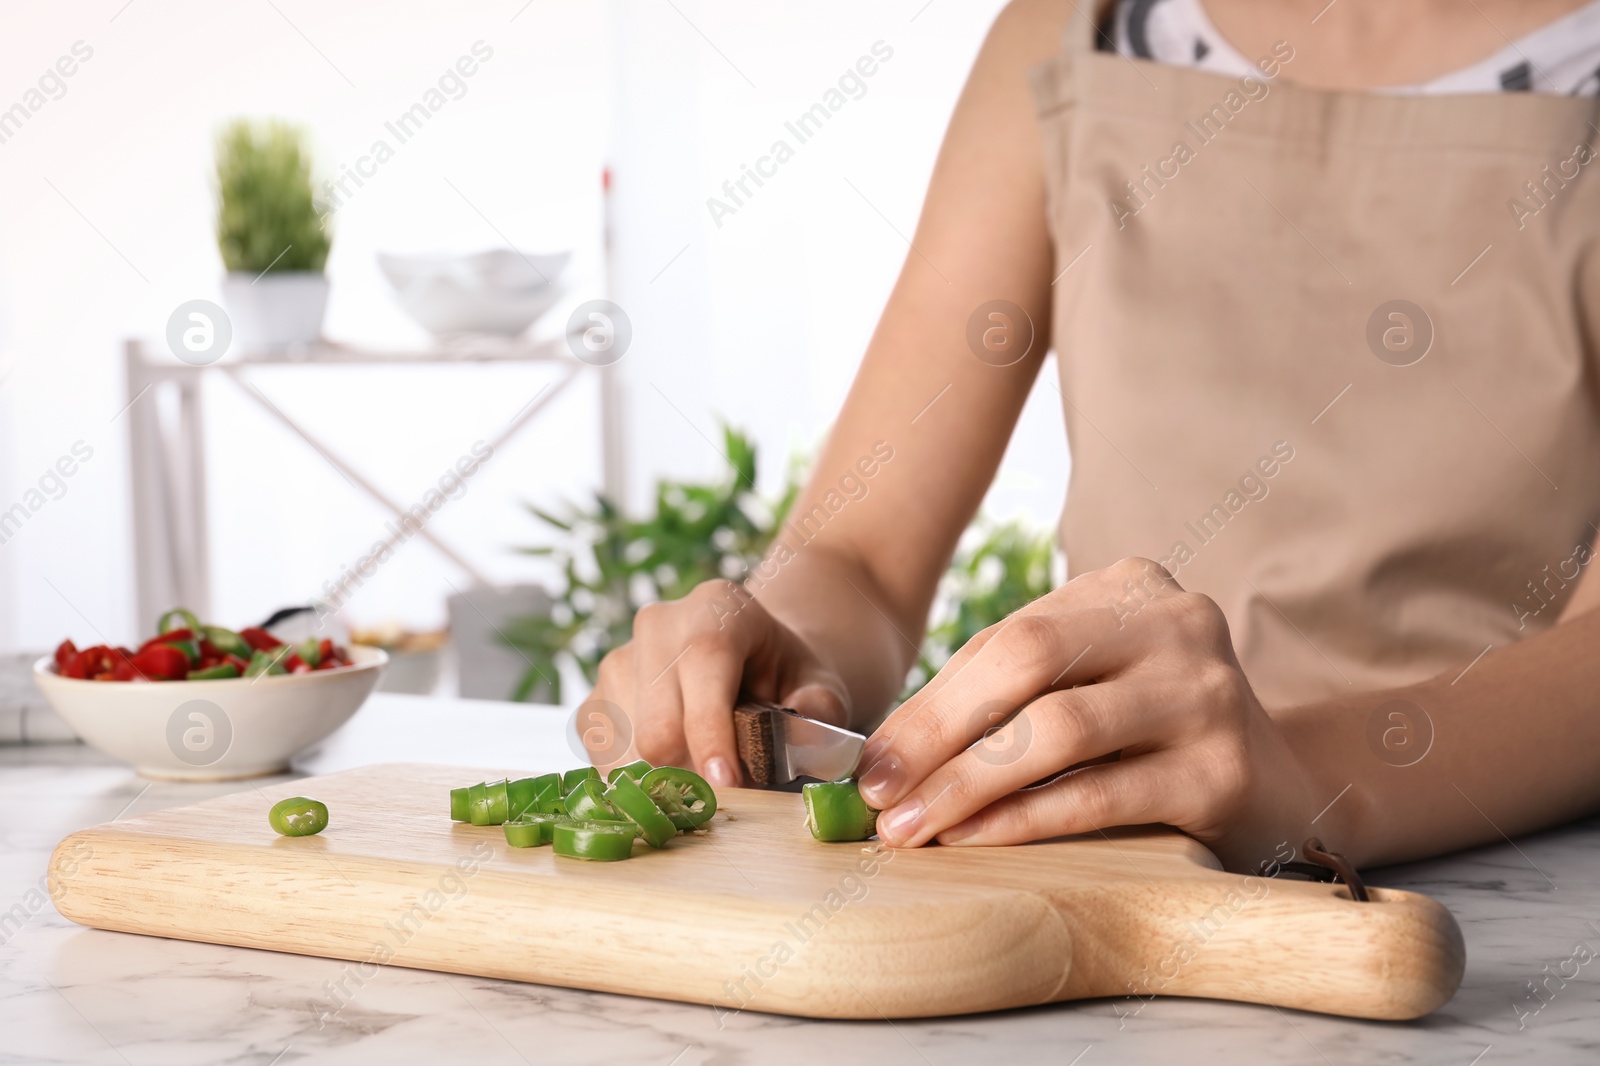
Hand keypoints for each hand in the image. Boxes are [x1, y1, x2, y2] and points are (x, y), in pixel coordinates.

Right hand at [585, 579, 850, 787]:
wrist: (750, 662)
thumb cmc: (785, 677)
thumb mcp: (819, 685)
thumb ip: (819, 711)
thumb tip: (801, 740)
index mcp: (717, 608)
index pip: (703, 662)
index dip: (711, 728)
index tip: (728, 782)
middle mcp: (658, 624)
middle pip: (656, 719)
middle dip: (691, 770)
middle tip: (728, 793)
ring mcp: (618, 660)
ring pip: (625, 744)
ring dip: (663, 779)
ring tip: (704, 777)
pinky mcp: (596, 697)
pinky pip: (603, 754)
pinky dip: (635, 780)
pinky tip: (672, 774)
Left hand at [855, 558, 1323, 870]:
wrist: (1287, 791)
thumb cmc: (1154, 738)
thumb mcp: (1091, 685)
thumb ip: (1008, 695)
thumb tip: (889, 750)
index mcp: (1132, 588)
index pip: (1007, 638)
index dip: (928, 702)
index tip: (870, 761)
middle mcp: (1177, 623)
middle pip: (1027, 660)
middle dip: (937, 731)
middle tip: (879, 793)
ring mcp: (1208, 694)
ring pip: (1058, 729)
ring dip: (968, 783)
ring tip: (913, 827)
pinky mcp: (1222, 772)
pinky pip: (1098, 794)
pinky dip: (1023, 819)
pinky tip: (973, 840)